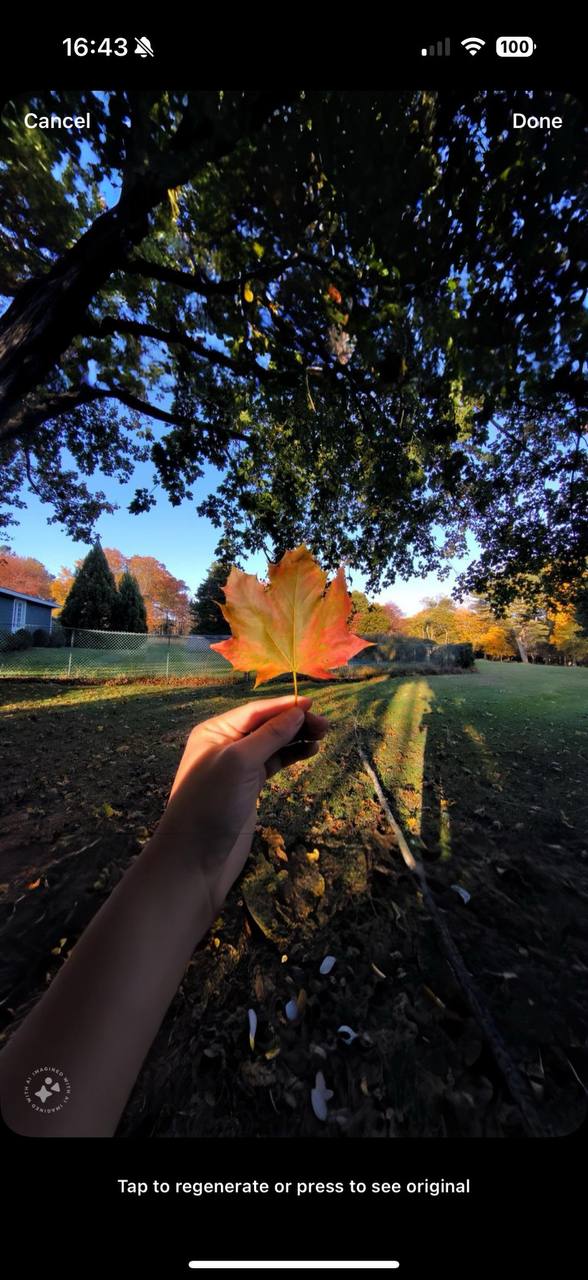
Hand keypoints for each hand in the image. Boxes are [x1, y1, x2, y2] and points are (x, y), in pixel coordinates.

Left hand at [153, 695, 328, 911]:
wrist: (196, 858)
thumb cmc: (211, 804)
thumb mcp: (240, 763)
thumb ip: (269, 735)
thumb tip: (296, 712)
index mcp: (215, 731)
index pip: (255, 711)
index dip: (284, 706)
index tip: (312, 704)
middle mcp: (225, 745)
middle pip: (266, 725)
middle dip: (294, 723)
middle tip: (325, 725)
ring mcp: (237, 767)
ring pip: (272, 744)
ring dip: (296, 738)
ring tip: (322, 736)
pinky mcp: (248, 787)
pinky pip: (273, 763)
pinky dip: (291, 756)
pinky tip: (308, 752)